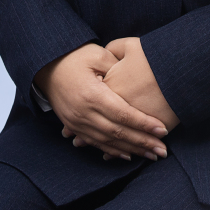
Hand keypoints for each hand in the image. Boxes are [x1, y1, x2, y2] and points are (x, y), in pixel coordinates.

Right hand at [33, 42, 169, 161]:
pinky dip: (112, 151)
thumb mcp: (96, 54)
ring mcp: (77, 122)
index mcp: (91, 94)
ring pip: (107, 142)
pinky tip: (127, 155)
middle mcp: (83, 113)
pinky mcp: (73, 126)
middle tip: (162, 150)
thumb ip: (117, 66)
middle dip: (142, 142)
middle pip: (117, 132)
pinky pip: (95, 143)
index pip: (122, 114)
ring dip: (131, 150)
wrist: (46, 66)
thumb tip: (136, 78)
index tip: (162, 130)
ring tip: (151, 155)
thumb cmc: (75, 56)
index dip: (143, 124)